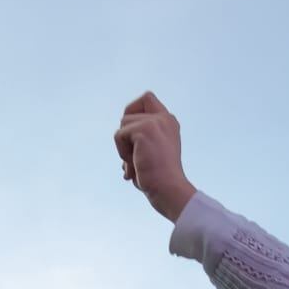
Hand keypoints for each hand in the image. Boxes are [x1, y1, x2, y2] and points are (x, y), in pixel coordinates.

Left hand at [114, 93, 197, 222]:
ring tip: (137, 162)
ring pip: (122, 123)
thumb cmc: (157, 180)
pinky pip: (119, 135)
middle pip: (128, 112)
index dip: (133, 111)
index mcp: (168, 122)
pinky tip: (135, 163)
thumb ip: (139, 139)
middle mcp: (164, 118)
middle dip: (125, 135)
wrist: (168, 190)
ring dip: (123, 146)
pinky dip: (122, 152)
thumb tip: (120, 137)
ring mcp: (155, 122)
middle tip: (135, 155)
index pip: (146, 98)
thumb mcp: (149, 153)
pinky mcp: (145, 128)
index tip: (134, 134)